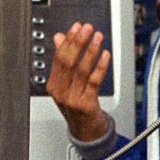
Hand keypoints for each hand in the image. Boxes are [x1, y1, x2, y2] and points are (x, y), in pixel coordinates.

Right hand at [46, 22, 111, 141]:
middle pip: (68, 62)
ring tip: (97, 37)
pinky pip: (94, 82)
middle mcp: (61, 92)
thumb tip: (58, 38)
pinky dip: (100, 66)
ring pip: (81, 70)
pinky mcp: (86, 104)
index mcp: (53, 85)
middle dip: (78, 43)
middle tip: (86, 29)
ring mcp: (72, 99)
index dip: (68, 41)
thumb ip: (63, 60)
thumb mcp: (66, 84)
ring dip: (90, 51)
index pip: (59, 58)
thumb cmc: (77, 107)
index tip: (76, 27)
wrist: (86, 133)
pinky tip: (105, 55)